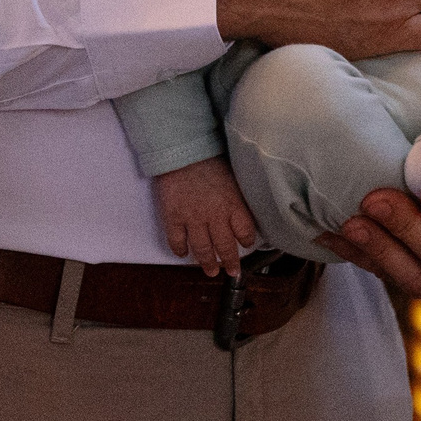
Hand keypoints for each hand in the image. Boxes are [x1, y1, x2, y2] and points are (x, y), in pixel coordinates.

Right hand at [152, 156, 260, 277]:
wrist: (181, 150)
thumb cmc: (208, 157)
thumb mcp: (232, 175)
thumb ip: (237, 195)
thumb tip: (242, 208)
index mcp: (233, 204)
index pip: (245, 232)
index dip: (247, 241)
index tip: (247, 245)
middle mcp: (214, 216)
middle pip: (225, 247)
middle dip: (230, 262)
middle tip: (232, 271)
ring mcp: (192, 219)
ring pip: (202, 249)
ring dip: (207, 263)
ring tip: (211, 271)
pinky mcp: (173, 218)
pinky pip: (177, 242)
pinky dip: (180, 250)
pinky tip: (183, 253)